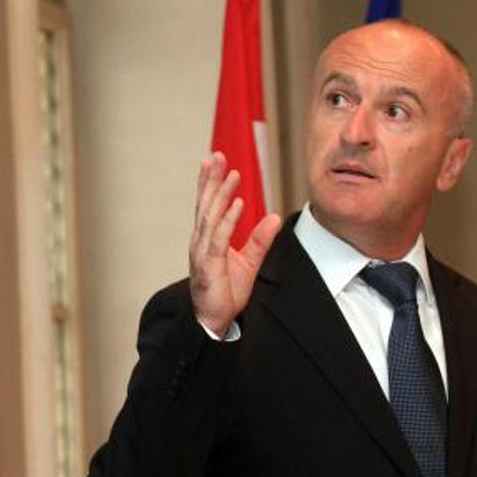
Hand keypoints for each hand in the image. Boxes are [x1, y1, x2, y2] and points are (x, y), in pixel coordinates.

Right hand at [189, 152, 282, 335]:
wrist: (214, 321)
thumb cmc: (226, 292)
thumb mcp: (249, 262)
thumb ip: (259, 239)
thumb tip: (275, 217)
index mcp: (207, 239)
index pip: (208, 205)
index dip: (210, 183)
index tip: (214, 160)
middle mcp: (201, 241)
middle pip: (206, 205)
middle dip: (211, 179)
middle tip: (216, 155)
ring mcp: (202, 252)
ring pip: (211, 217)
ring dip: (222, 194)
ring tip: (231, 174)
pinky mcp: (209, 265)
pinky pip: (220, 238)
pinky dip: (229, 220)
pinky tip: (238, 204)